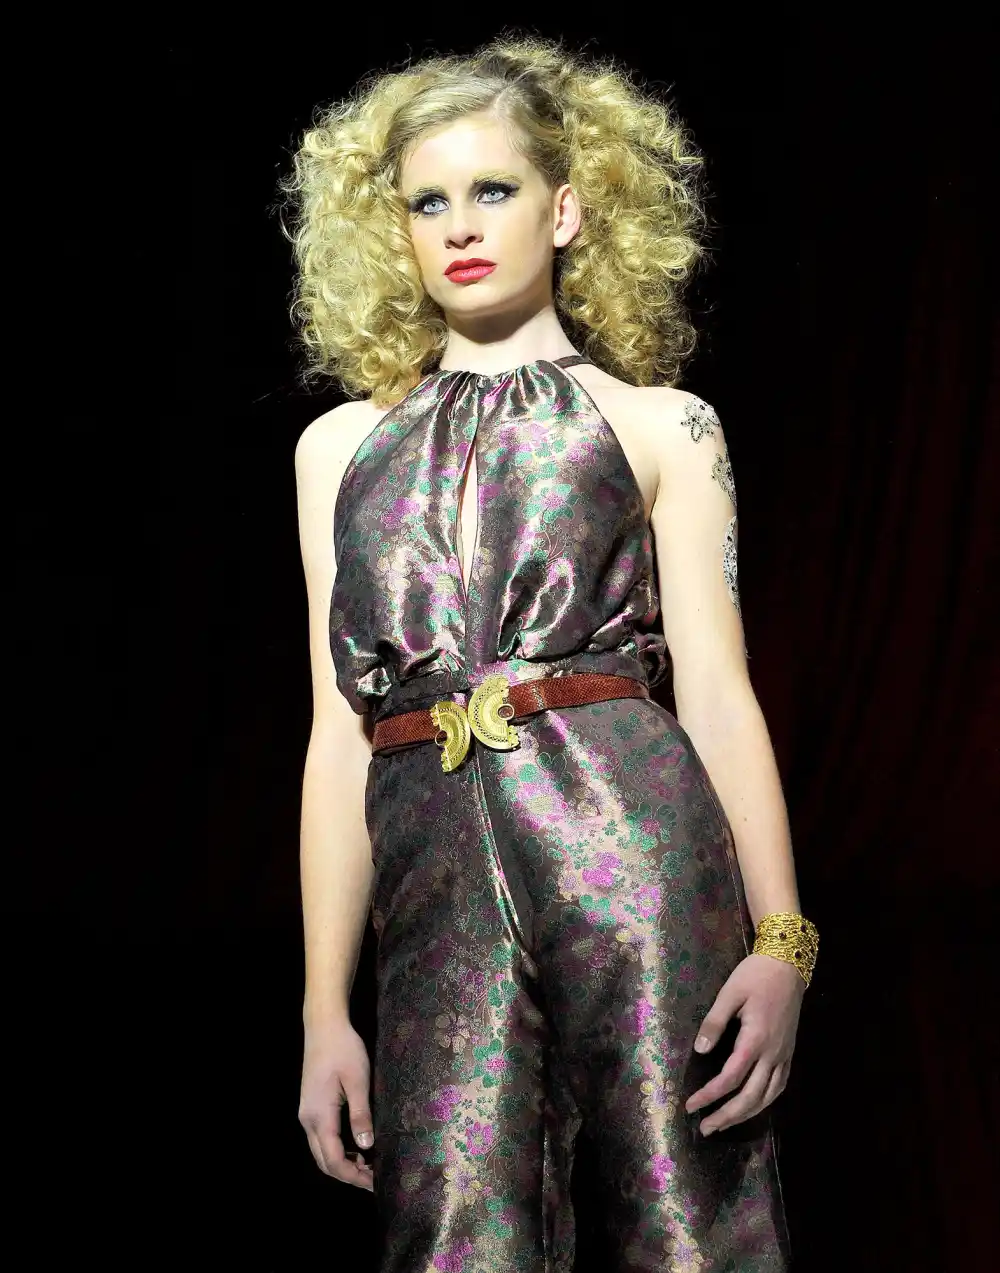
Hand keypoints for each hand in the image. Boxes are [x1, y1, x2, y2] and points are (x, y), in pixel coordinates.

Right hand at [299, 1018, 374, 1189]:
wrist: (323, 1026)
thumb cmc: (343, 1049)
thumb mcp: (358, 1080)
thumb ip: (361, 1114)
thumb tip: (368, 1147)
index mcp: (319, 1116)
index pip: (334, 1160)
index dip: (354, 1176)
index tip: (376, 1183)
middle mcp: (308, 1120)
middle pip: (324, 1161)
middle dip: (348, 1175)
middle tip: (374, 1180)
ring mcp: (307, 1113)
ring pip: (321, 1151)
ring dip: (342, 1164)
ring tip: (368, 1166)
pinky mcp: (311, 1106)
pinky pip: (321, 1138)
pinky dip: (337, 1150)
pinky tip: (356, 1148)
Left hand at [685, 953, 803, 1135]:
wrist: (788, 965)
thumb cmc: (755, 975)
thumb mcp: (729, 993)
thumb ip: (714, 1022)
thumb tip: (700, 1051)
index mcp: (755, 1039)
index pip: (730, 1078)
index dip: (709, 1095)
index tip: (691, 1105)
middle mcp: (772, 1053)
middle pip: (750, 1097)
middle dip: (727, 1116)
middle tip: (705, 1129)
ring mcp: (784, 1055)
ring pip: (768, 1097)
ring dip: (746, 1115)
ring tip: (725, 1124)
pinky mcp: (789, 1052)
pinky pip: (779, 1086)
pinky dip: (765, 1102)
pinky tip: (753, 1106)